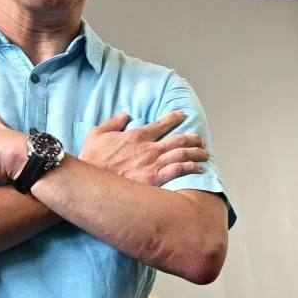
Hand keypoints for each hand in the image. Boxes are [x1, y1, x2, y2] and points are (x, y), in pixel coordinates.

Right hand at [78, 111, 208, 185]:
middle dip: (192, 138)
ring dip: (196, 152)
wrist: (92, 182)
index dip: (174, 118)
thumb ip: (113, 122)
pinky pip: (178, 171)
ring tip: (205, 153)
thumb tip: (125, 115)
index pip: (161, 124)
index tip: (182, 115)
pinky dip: (191, 168)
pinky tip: (198, 168)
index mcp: (136, 136)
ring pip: (182, 154)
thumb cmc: (92, 159)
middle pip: (177, 140)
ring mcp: (153, 164)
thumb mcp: (97, 133)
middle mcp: (148, 148)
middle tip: (200, 139)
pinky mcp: (154, 180)